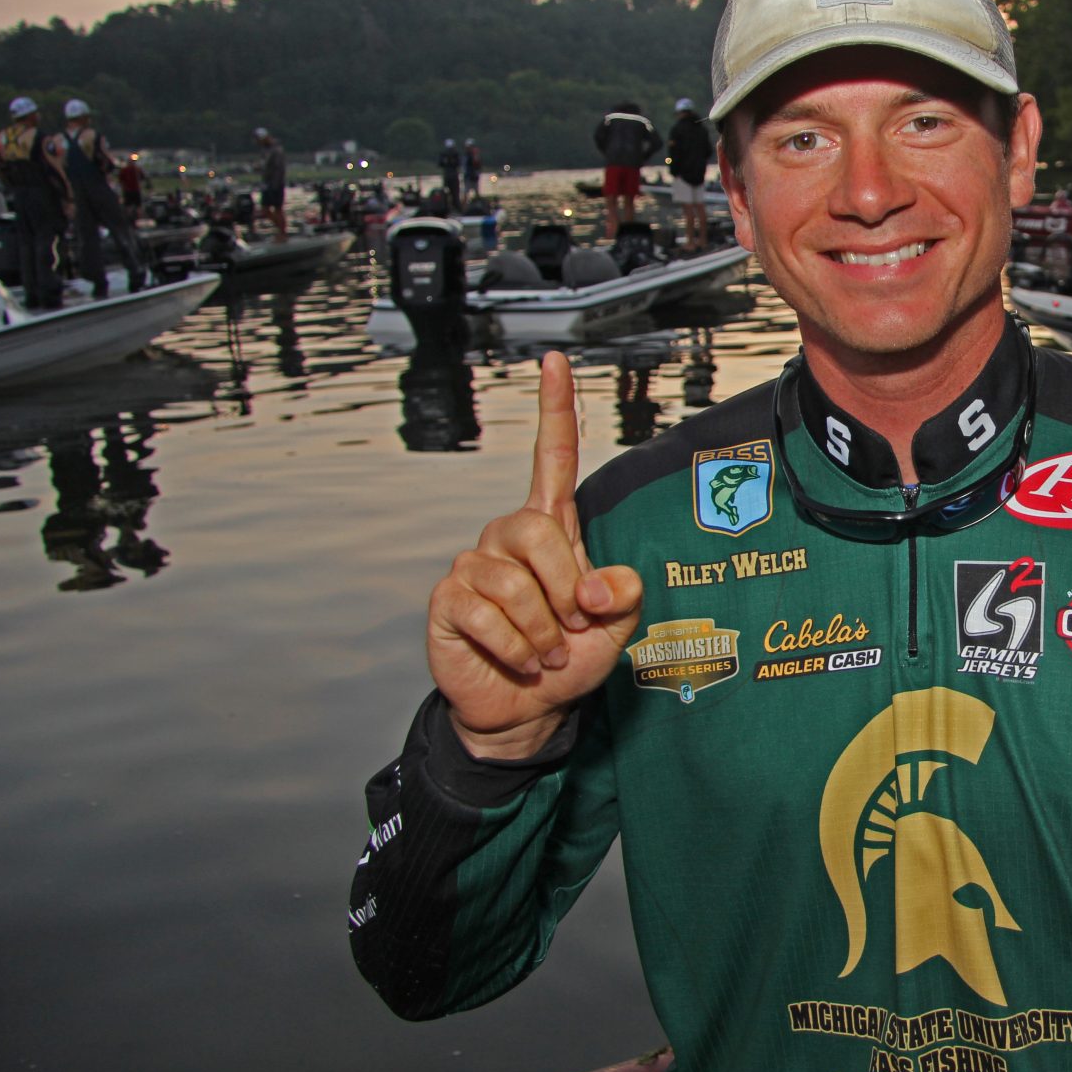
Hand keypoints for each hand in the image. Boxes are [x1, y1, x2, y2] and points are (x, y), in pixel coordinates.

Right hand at [426, 352, 643, 757]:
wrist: (526, 710)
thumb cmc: (571, 660)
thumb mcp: (616, 629)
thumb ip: (624, 598)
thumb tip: (601, 585)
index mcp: (552, 529)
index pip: (550, 458)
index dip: (554, 410)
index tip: (555, 360)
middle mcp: (508, 536)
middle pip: (538, 531)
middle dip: (565, 590)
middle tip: (571, 630)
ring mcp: (473, 565)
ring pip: (515, 583)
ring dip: (542, 632)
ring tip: (544, 653)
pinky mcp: (448, 600)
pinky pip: (487, 614)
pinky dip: (515, 649)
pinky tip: (518, 661)